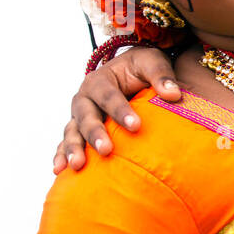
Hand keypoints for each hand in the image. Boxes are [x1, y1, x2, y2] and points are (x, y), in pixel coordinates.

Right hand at [53, 46, 180, 172]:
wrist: (130, 72)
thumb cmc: (142, 67)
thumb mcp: (152, 62)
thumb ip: (161, 75)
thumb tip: (173, 94)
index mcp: (100, 80)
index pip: (109, 96)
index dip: (120, 110)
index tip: (136, 126)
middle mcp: (85, 98)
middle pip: (86, 116)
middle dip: (95, 133)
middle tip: (106, 150)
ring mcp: (79, 116)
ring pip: (72, 132)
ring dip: (73, 148)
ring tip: (77, 165)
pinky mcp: (79, 131)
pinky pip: (66, 143)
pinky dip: (62, 155)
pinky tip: (61, 171)